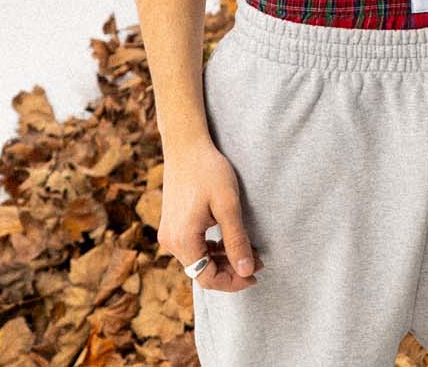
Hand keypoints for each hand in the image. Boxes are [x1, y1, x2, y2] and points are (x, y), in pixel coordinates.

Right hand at [158, 137, 265, 293]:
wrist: (185, 145)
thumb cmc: (208, 170)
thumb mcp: (228, 205)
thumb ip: (236, 240)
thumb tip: (246, 271)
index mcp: (183, 240)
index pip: (208, 278)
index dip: (233, 282)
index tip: (256, 274)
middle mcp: (171, 242)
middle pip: (202, 272)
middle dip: (231, 270)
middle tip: (258, 260)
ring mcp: (169, 234)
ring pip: (198, 260)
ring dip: (222, 259)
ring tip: (248, 250)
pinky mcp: (171, 225)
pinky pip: (192, 247)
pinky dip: (211, 249)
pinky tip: (227, 240)